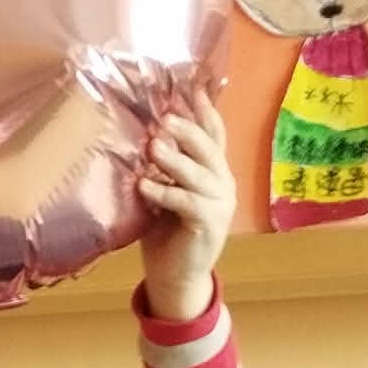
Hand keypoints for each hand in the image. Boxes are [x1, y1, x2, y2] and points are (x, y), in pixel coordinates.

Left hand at [138, 92, 234, 323]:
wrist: (176, 279)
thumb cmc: (166, 236)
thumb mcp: (165, 194)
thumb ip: (165, 169)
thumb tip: (149, 135)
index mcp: (215, 173)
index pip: (214, 135)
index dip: (205, 112)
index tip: (192, 88)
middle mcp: (223, 184)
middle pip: (208, 149)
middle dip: (187, 130)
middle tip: (165, 117)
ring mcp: (220, 204)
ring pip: (198, 174)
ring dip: (174, 159)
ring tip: (153, 146)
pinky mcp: (209, 224)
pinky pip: (186, 202)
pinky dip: (164, 192)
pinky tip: (144, 186)